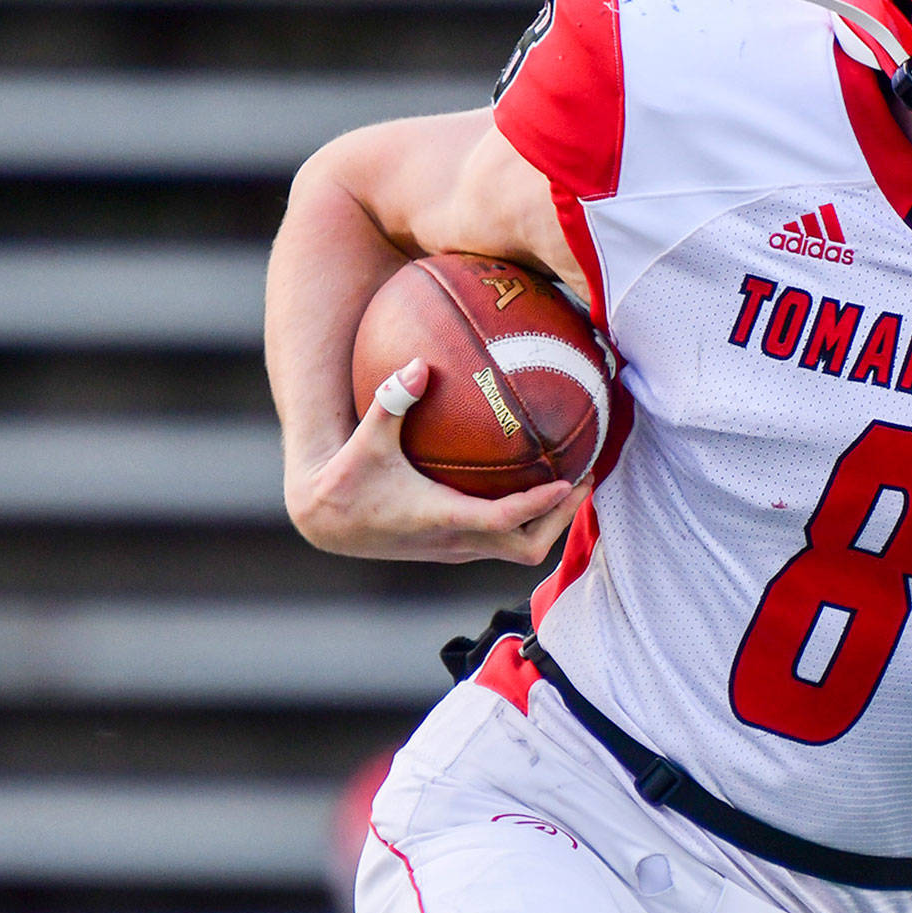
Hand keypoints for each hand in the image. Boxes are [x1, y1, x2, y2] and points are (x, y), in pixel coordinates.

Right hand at [284, 358, 589, 564]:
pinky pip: (503, 540)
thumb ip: (393, 400)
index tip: (569, 480)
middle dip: (561, 519)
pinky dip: (527, 521)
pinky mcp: (454, 548)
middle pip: (526, 547)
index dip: (540, 505)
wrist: (325, 523)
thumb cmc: (346, 479)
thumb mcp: (366, 438)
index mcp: (441, 517)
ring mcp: (457, 550)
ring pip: (518, 549)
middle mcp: (455, 541)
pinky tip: (536, 485)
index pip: (503, 520)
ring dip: (549, 523)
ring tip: (574, 483)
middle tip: (586, 480)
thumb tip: (420, 362)